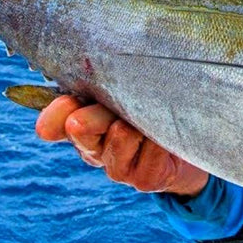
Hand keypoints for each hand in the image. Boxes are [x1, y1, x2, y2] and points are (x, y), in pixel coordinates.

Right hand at [36, 95, 209, 195]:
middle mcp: (94, 149)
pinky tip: (168, 135)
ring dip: (139, 119)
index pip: (52, 123)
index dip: (56, 114)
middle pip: (80, 127)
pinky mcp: (144, 180)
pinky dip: (163, 137)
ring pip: (119, 134)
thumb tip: (99, 62)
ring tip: (153, 116)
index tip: (70, 102)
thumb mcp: (130, 91)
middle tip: (118, 111)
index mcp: (81, 125)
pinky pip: (151, 150)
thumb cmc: (154, 109)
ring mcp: (117, 169)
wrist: (190, 144)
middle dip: (98, 112)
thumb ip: (109, 82)